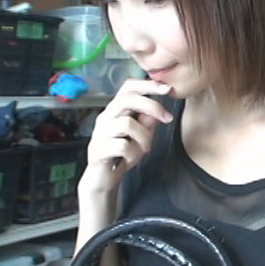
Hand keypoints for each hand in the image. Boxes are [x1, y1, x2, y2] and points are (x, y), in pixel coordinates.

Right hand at [79, 79, 173, 196]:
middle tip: (167, 119)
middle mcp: (105, 118)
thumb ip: (147, 122)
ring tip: (145, 149)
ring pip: (126, 124)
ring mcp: (99, 133)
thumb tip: (155, 110)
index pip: (128, 87)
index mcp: (115, 111)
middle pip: (127, 99)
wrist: (103, 180)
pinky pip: (122, 146)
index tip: (167, 89)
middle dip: (152, 106)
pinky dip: (133, 154)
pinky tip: (130, 159)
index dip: (148, 85)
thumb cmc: (122, 155)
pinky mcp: (97, 149)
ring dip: (144, 137)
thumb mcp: (141, 137)